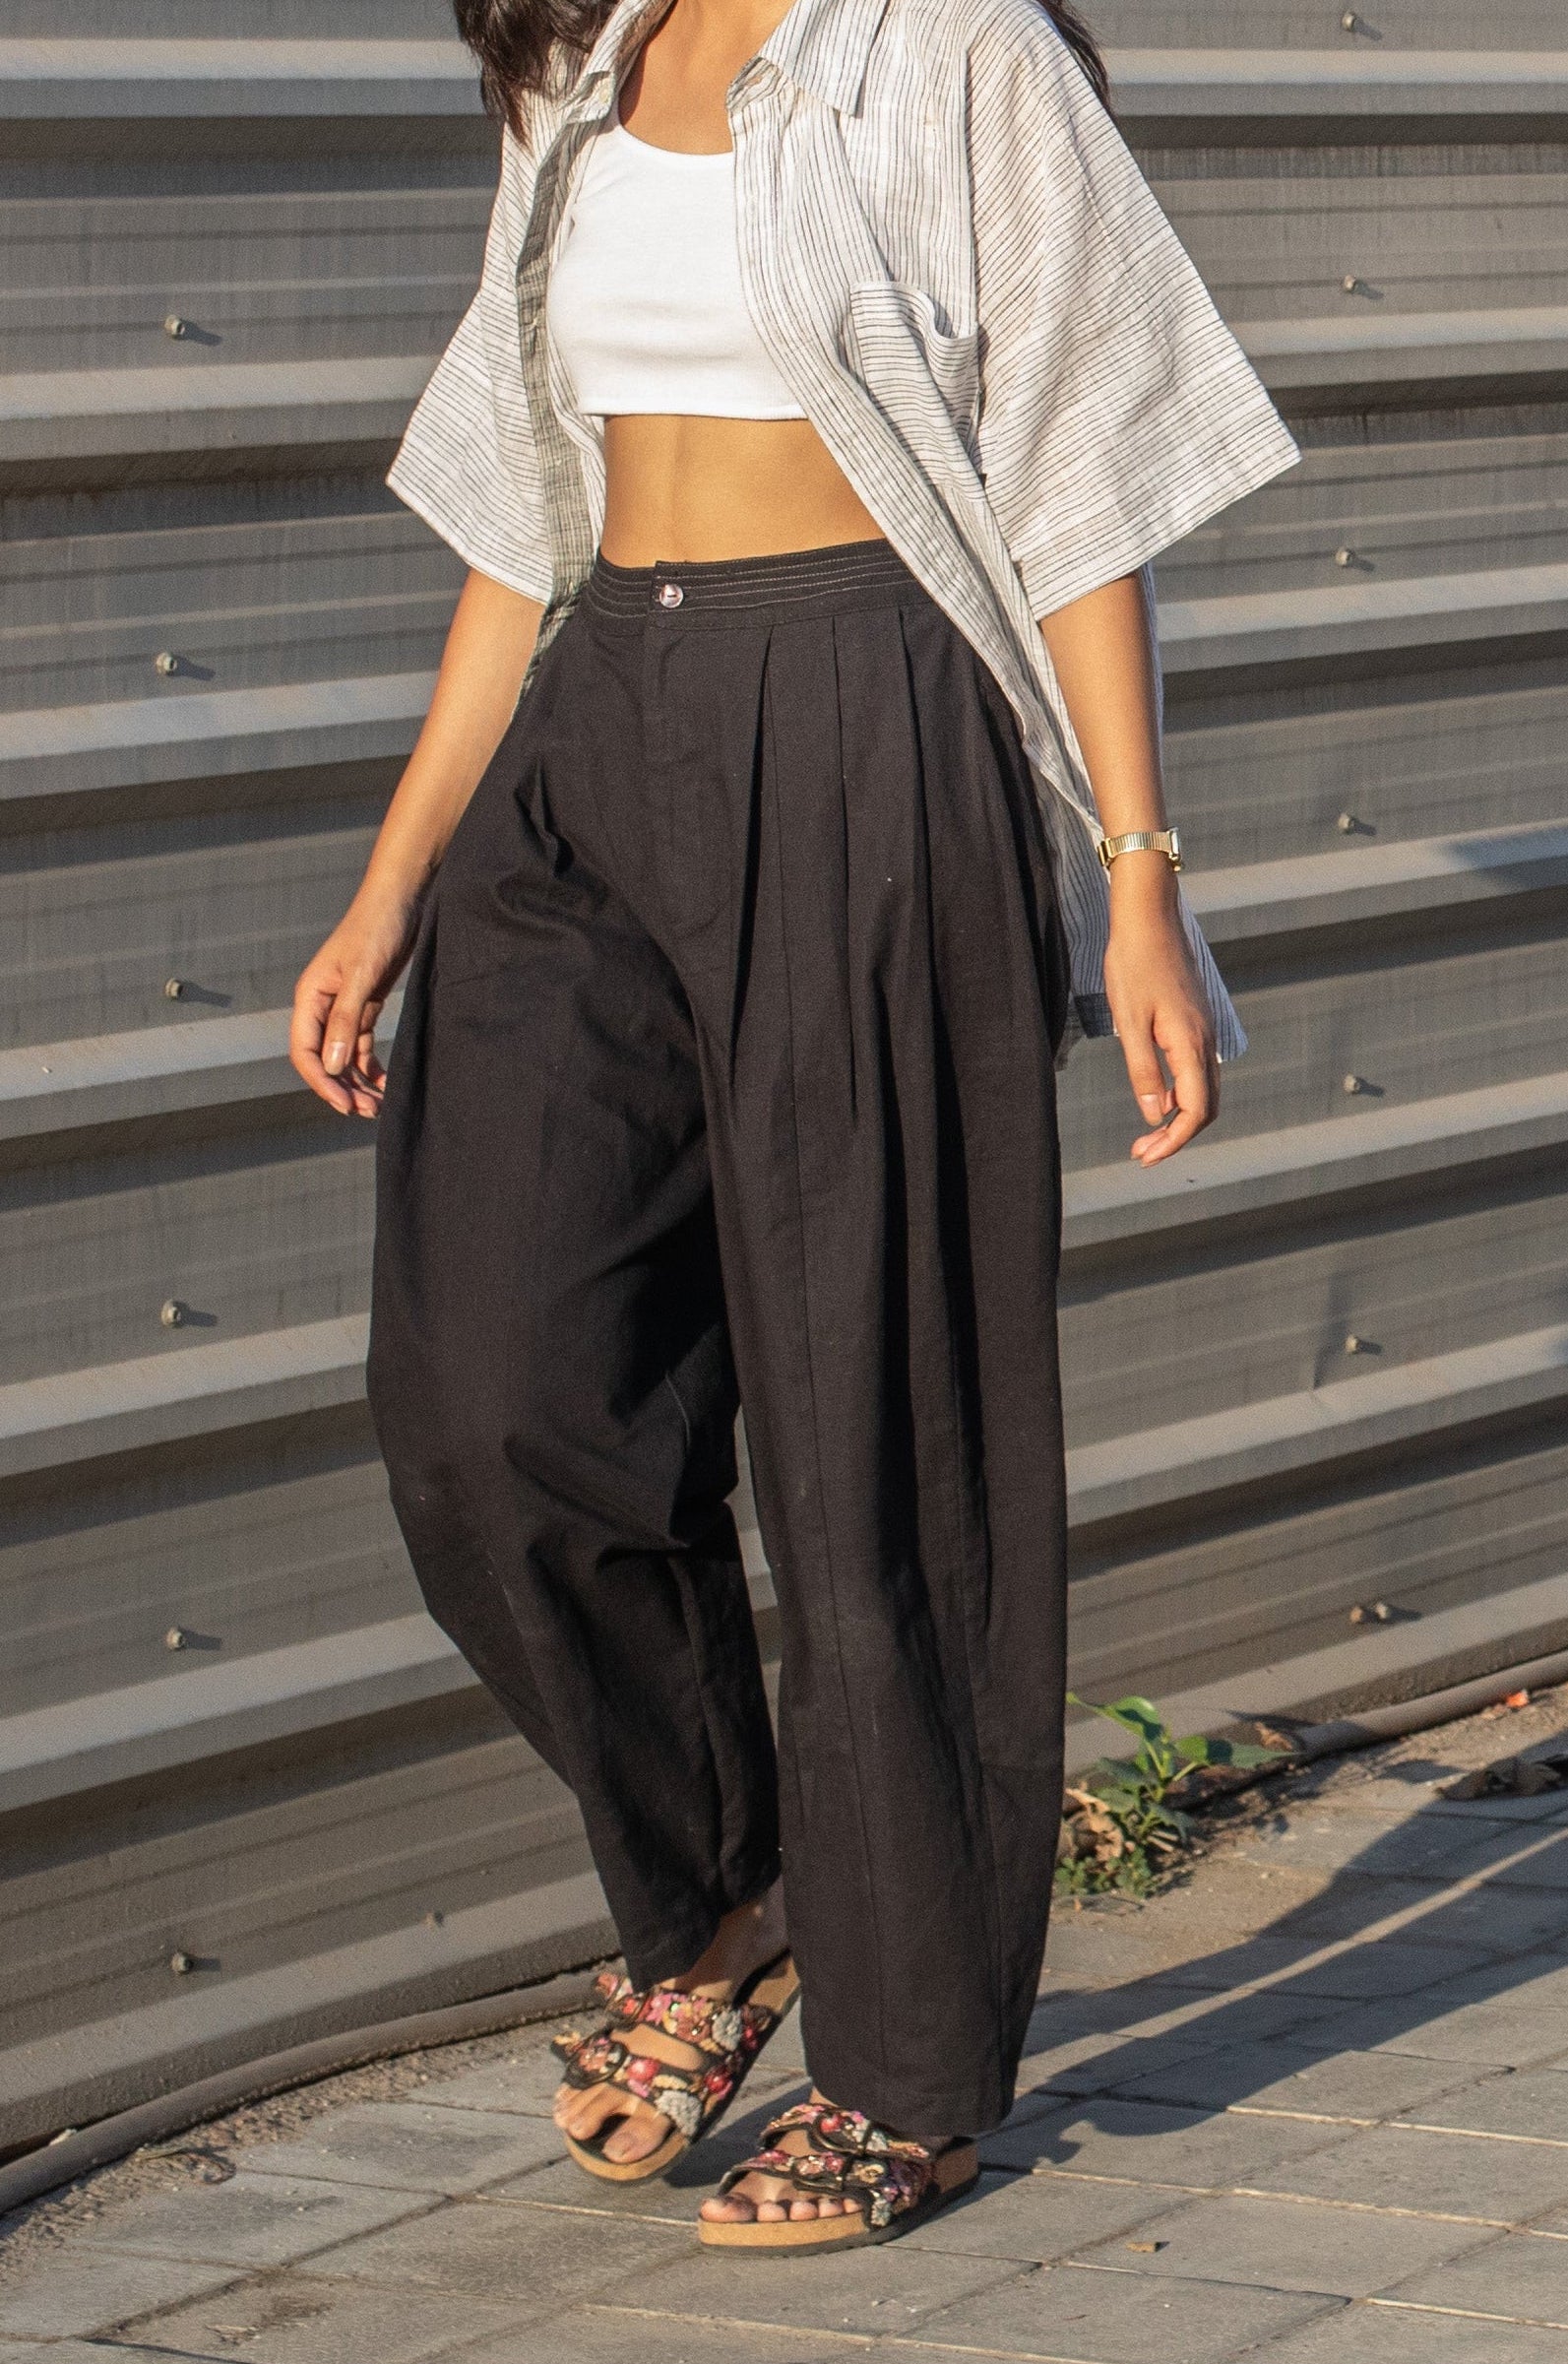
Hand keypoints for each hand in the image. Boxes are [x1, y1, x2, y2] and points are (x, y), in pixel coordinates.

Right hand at [290, 886, 421, 1117]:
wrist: (403, 898)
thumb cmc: (378, 928)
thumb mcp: (362, 975)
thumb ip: (346, 1021)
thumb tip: (333, 1068)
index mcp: (310, 997)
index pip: (306, 1053)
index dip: (322, 1083)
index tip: (346, 1105)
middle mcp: (322, 1005)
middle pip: (324, 1059)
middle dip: (341, 1088)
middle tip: (367, 1113)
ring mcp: (344, 1006)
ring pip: (343, 1057)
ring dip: (357, 1083)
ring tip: (377, 1106)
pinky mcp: (366, 1004)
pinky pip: (361, 1045)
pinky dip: (371, 1066)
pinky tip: (385, 1083)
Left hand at [1101, 859, 1217, 1166]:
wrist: (1149, 917)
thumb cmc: (1133, 964)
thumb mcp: (1128, 1022)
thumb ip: (1142, 1071)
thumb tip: (1154, 1116)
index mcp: (1190, 1043)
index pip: (1194, 1110)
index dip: (1173, 1141)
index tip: (1146, 1157)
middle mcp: (1206, 1041)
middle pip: (1205, 1107)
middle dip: (1176, 1136)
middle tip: (1140, 1152)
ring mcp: (1204, 1030)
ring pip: (1203, 1089)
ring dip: (1178, 1117)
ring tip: (1146, 1134)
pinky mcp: (1196, 1022)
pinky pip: (1197, 1070)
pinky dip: (1181, 1093)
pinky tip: (1155, 1096)